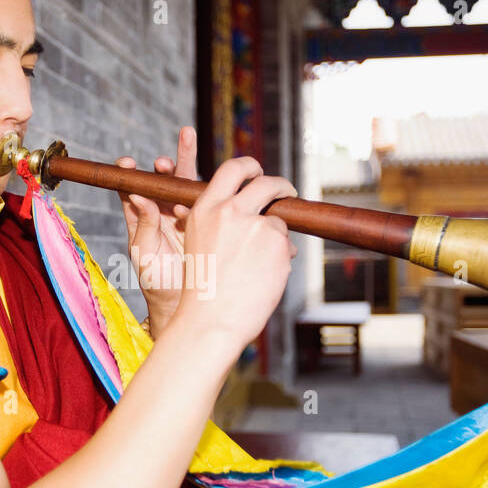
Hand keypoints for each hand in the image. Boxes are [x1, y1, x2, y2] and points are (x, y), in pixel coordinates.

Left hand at [115, 126, 199, 337]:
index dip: (131, 173)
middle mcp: (166, 211)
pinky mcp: (208, 223)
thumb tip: (138, 196)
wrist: (183, 302)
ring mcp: (189, 216)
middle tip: (183, 135)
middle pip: (169, 178)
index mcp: (145, 218)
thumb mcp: (143, 254)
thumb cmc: (156, 281)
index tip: (127, 161)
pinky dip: (217, 191)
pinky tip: (221, 179)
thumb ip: (142, 226)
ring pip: (191, 185)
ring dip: (191, 162)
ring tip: (189, 138)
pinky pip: (213, 203)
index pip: (136, 189)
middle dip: (175, 156)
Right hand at [170, 156, 298, 357]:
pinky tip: (264, 277)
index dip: (250, 166)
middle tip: (288, 193)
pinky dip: (281, 258)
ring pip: (278, 222)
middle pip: (266, 183)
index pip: (232, 169)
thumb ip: (221, 222)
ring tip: (261, 265)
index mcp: (205, 209)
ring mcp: (256, 225)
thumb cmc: (203, 291)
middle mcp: (230, 211)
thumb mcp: (199, 245)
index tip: (258, 171)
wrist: (210, 321)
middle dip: (281, 185)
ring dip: (277, 238)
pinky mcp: (277, 243)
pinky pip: (287, 245)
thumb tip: (255, 212)